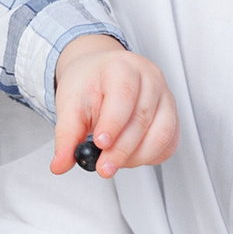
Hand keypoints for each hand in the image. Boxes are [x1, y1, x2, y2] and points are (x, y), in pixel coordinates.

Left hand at [51, 36, 179, 176]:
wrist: (100, 74)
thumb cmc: (89, 84)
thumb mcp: (70, 105)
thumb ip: (66, 135)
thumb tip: (60, 164)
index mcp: (122, 66)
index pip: (123, 94)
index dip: (113, 122)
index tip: (100, 143)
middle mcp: (149, 78)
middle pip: (142, 117)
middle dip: (122, 149)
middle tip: (104, 167)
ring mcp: (165, 96)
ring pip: (161, 133)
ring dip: (137, 156)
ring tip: (113, 161)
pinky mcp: (172, 115)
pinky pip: (169, 143)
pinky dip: (151, 157)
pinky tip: (130, 158)